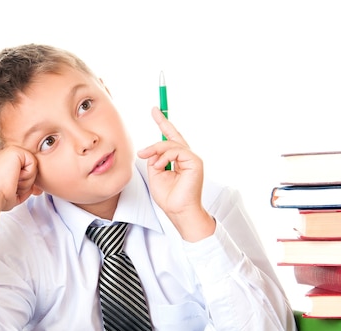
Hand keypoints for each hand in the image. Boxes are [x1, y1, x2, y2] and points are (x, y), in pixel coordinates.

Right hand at [0, 145, 41, 230]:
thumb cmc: (1, 197)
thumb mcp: (16, 192)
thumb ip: (26, 187)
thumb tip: (37, 189)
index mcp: (5, 164)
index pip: (26, 170)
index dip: (26, 182)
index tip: (15, 189)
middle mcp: (7, 155)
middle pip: (32, 167)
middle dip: (27, 181)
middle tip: (13, 185)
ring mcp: (10, 151)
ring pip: (34, 165)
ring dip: (27, 179)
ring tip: (13, 181)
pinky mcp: (15, 151)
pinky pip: (34, 163)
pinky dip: (28, 175)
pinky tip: (15, 177)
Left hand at [137, 107, 215, 240]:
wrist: (178, 211)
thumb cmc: (169, 197)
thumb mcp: (155, 174)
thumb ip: (155, 160)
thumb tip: (152, 150)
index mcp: (177, 160)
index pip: (170, 139)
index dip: (163, 125)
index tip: (155, 112)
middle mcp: (186, 157)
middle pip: (173, 136)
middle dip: (163, 122)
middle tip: (154, 110)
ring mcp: (192, 159)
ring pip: (170, 144)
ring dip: (155, 149)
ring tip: (145, 156)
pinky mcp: (195, 162)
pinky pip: (176, 151)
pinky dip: (164, 157)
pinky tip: (158, 165)